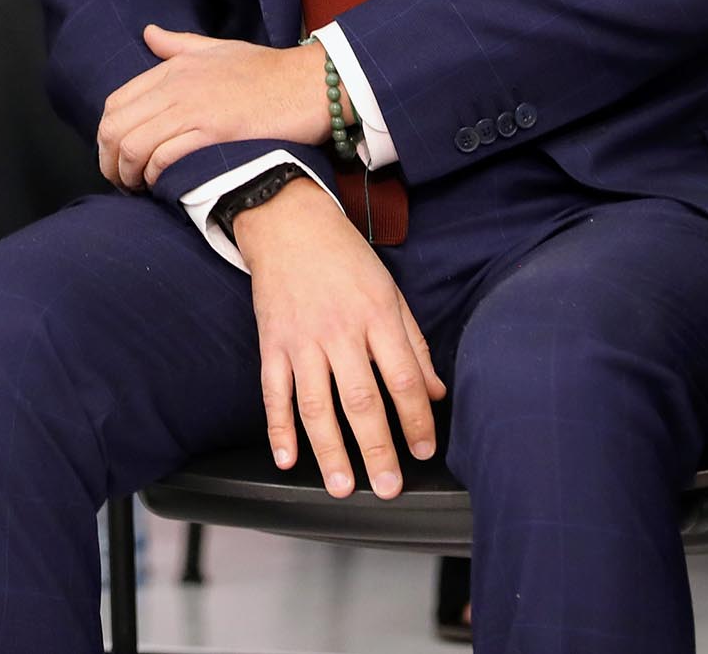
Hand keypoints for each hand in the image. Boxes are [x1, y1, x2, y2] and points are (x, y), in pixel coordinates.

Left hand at [96, 28, 329, 190]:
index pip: (115, 103)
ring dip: (128, 174)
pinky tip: (162, 186)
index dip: (107, 136)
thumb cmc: (268, 71)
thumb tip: (148, 33)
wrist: (310, 84)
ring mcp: (192, 108)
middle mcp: (175, 86)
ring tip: (137, 189)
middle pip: (115, 127)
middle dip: (109, 161)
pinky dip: (155, 176)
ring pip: (133, 145)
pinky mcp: (212, 132)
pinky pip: (164, 156)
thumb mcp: (218, 48)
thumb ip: (178, 44)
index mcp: (172, 68)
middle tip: (121, 182)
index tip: (116, 157)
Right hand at [234, 178, 447, 498]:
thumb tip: (436, 392)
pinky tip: (287, 458)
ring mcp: (301, 337)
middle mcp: (339, 330)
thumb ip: (413, 343)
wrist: (287, 221)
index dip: (417, 419)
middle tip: (387, 487)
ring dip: (329, 450)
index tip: (425, 451)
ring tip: (342, 486)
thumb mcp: (390, 290)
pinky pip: (273, 391)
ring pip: (315, 403)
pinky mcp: (271, 340)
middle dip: (376, 448)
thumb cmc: (344, 256)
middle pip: (360, 399)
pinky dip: (278, 427)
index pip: (403, 378)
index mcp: (376, 315)